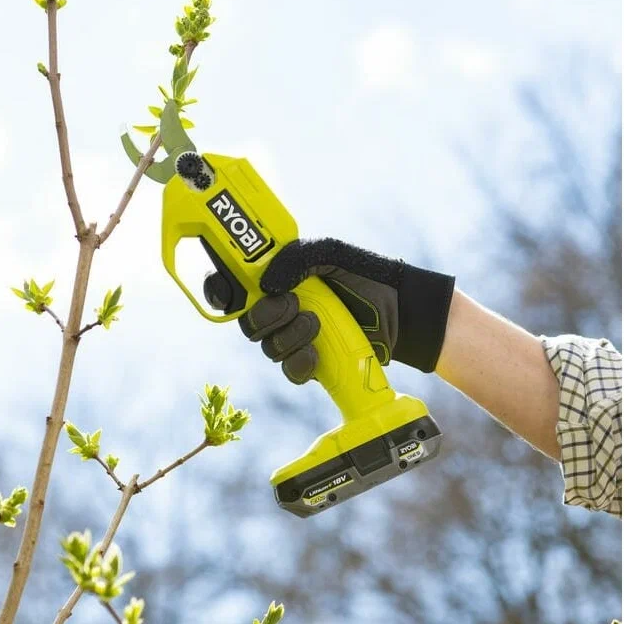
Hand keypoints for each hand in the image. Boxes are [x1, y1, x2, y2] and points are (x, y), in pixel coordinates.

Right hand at [203, 238, 454, 383]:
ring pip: (268, 347)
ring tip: (318, 324)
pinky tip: (317, 352)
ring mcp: (294, 336)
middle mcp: (281, 307)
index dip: (220, 290)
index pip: (232, 285)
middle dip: (266, 315)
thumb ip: (296, 258)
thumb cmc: (367, 275)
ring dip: (290, 336)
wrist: (403, 310)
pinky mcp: (311, 362)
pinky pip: (289, 370)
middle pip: (247, 322)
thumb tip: (265, 283)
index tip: (230, 293)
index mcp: (278, 277)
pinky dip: (300, 362)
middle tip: (295, 304)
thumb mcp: (330, 253)